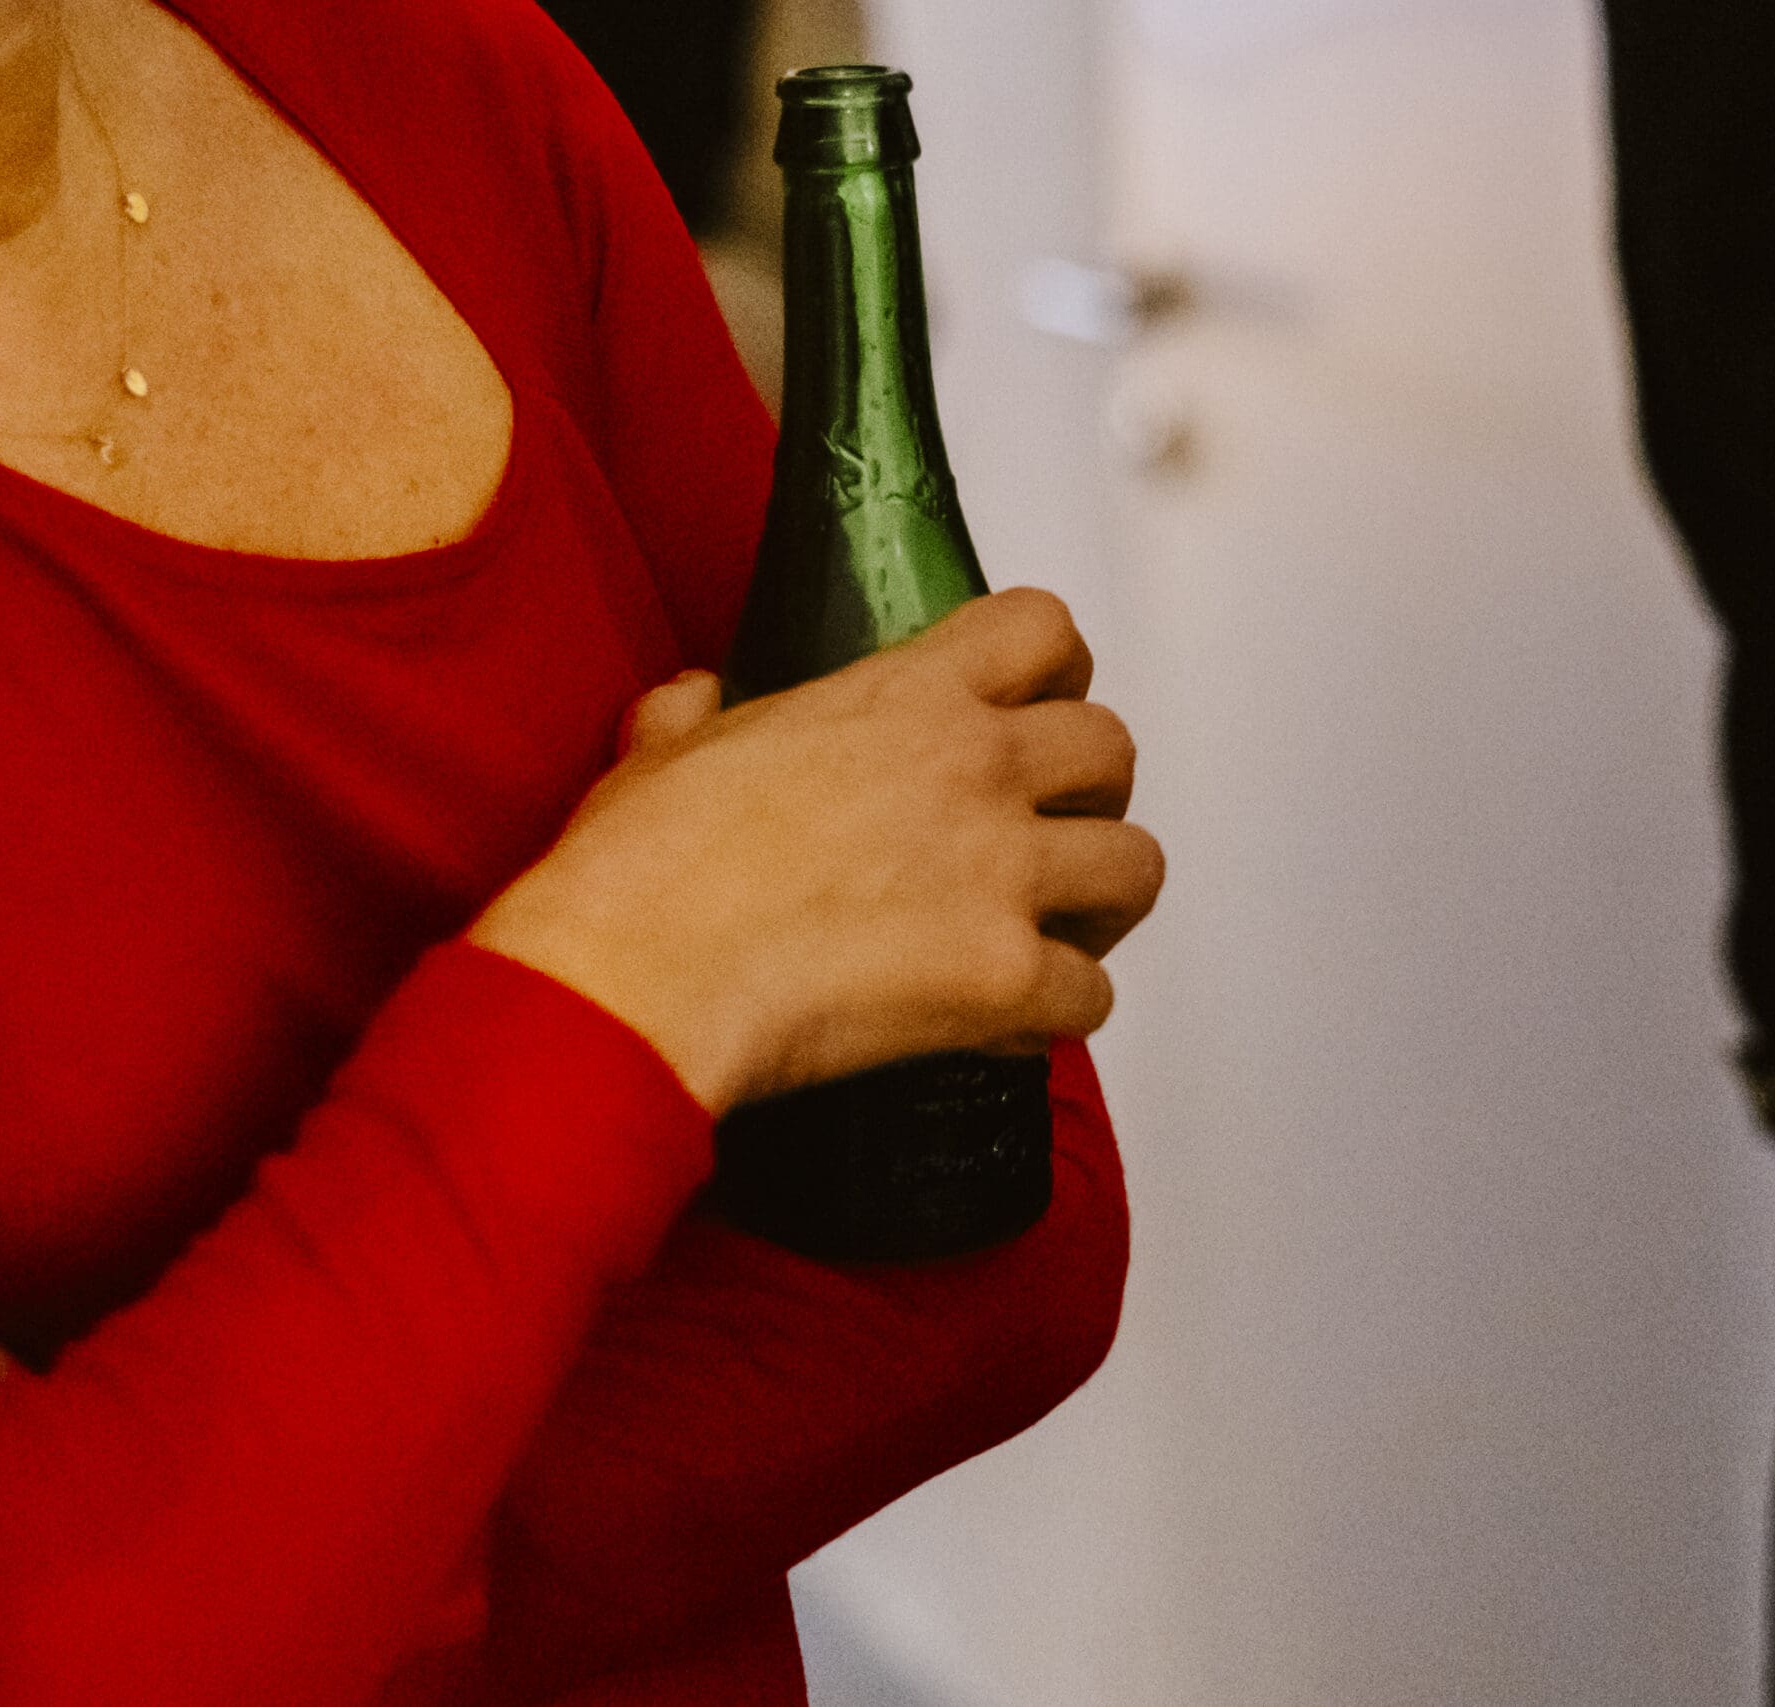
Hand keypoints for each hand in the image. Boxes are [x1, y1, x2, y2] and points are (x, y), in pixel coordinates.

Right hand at [470, 588, 1161, 1113]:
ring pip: (1137, 867)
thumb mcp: (660, 751)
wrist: (637, 973)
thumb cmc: (641, 866)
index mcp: (902, 696)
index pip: (1042, 629)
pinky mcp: (1004, 976)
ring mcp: (1000, 871)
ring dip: (1101, 906)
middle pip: (1112, 748)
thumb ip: (695, 712)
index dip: (1055, 671)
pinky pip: (1092, 996)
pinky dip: (1058, 1014)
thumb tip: (695, 699)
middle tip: (1045, 836)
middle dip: (1090, 795)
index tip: (1036, 708)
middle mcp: (974, 767)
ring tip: (1056, 935)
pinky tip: (1005, 1024)